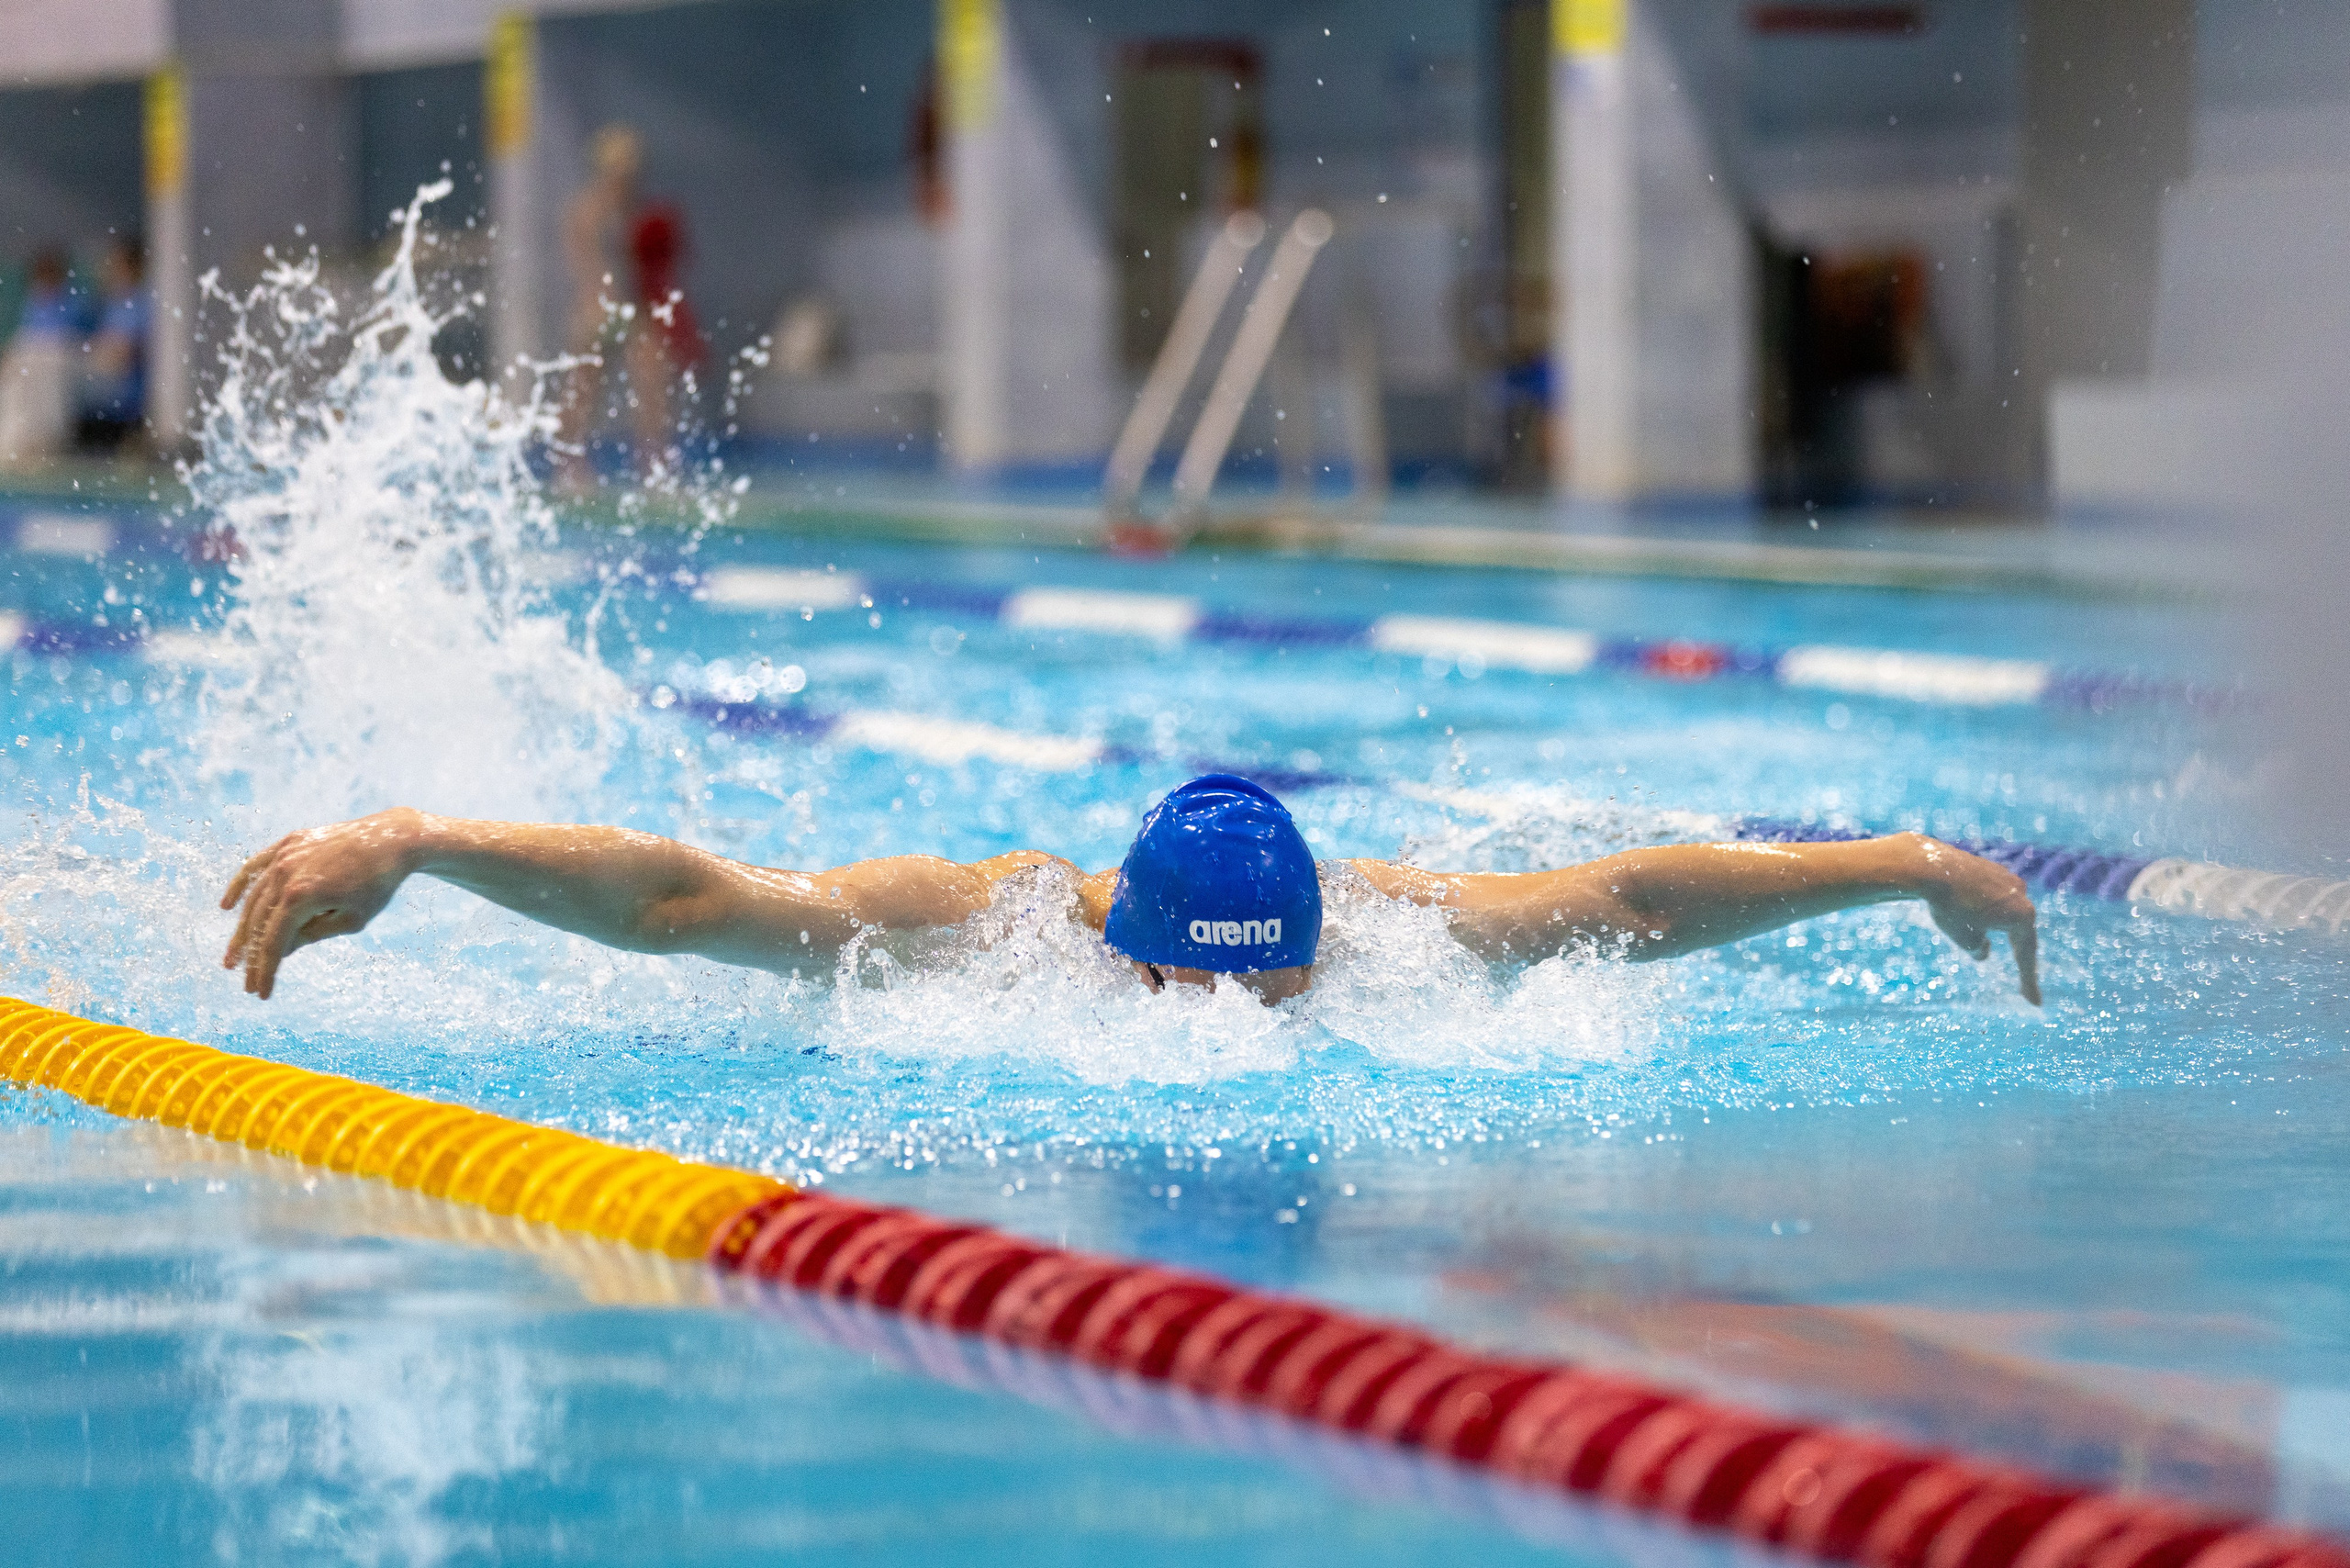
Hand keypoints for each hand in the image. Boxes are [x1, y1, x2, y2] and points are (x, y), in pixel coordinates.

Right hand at [220, 809, 423, 998]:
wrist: (392, 839)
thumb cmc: (377, 885)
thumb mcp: (350, 920)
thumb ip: (311, 935)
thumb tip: (281, 950)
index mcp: (302, 896)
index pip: (273, 941)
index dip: (265, 969)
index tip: (261, 992)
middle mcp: (286, 873)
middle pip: (258, 922)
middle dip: (251, 955)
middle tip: (244, 979)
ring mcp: (285, 855)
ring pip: (254, 897)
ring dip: (242, 927)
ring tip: (234, 953)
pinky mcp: (289, 842)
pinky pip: (256, 866)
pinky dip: (240, 886)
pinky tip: (228, 906)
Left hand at [1910, 835, 2041, 1004]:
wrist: (1929, 867)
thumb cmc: (1949, 908)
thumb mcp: (1965, 939)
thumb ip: (1979, 949)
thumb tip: (1983, 952)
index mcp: (2022, 915)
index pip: (2027, 954)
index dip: (2029, 980)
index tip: (2035, 1003)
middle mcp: (2021, 894)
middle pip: (2020, 931)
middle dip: (2018, 954)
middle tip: (2023, 984)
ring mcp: (2006, 877)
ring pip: (2002, 912)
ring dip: (1994, 928)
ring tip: (1973, 933)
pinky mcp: (1988, 867)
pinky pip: (1988, 897)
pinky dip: (1981, 910)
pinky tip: (1964, 912)